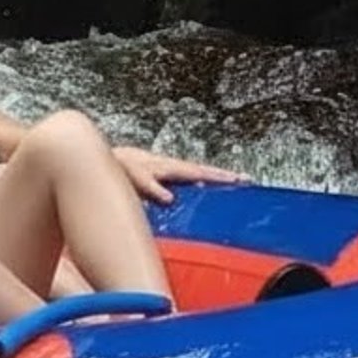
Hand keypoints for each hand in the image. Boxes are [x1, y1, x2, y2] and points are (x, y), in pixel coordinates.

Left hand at [111, 146, 245, 202]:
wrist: (110, 159)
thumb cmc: (123, 168)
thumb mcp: (137, 179)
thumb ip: (152, 188)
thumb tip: (170, 198)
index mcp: (170, 166)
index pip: (200, 173)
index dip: (219, 177)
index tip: (239, 179)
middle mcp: (173, 165)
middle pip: (204, 171)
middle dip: (225, 175)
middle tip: (246, 179)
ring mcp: (170, 167)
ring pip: (197, 172)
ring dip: (215, 176)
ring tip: (236, 181)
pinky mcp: (165, 171)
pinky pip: (187, 175)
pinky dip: (200, 178)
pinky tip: (204, 186)